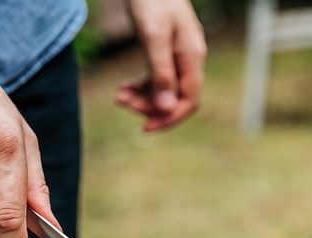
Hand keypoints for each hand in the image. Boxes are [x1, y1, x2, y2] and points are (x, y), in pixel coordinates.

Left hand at [118, 0, 206, 131]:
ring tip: (119, 96)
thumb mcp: (153, 36)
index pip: (188, 102)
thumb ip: (161, 73)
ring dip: (142, 98)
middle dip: (149, 106)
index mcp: (192, 57)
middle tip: (121, 102)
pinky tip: (124, 88)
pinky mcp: (166, 53)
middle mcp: (190, 60)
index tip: (145, 127)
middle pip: (175, 99)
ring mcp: (179, 57)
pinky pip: (157, 80)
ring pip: (164, 91)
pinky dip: (141, 87)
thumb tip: (166, 109)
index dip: (168, 118)